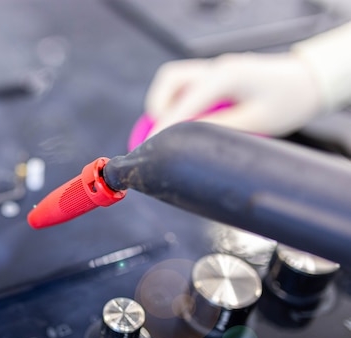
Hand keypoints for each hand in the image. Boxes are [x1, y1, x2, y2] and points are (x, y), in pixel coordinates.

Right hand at [145, 52, 322, 136]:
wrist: (307, 83)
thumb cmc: (288, 102)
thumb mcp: (255, 123)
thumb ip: (219, 130)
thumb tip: (188, 144)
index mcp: (226, 77)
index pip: (184, 102)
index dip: (164, 126)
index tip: (152, 146)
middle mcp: (216, 68)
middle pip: (170, 80)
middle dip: (160, 108)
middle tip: (162, 135)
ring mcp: (214, 68)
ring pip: (174, 80)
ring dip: (166, 102)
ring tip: (172, 128)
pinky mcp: (215, 74)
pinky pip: (185, 84)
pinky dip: (178, 100)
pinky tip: (187, 120)